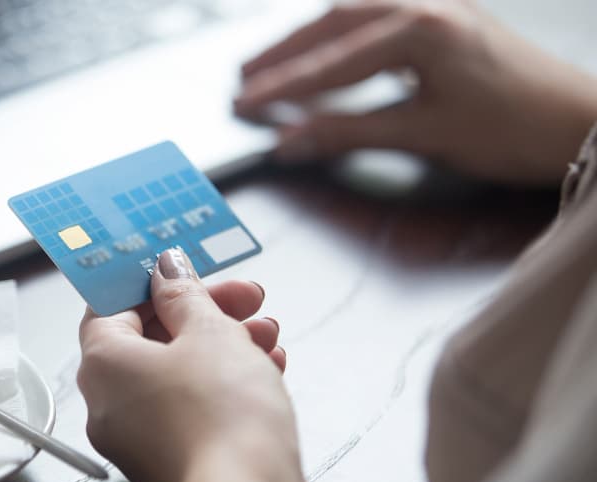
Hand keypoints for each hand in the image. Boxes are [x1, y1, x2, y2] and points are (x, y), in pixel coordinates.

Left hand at [77, 248, 308, 481]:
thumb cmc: (222, 413)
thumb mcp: (209, 331)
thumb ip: (185, 294)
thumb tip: (166, 270)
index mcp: (103, 364)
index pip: (110, 306)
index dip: (151, 282)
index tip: (187, 270)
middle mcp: (109, 403)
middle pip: (150, 338)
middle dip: (204, 311)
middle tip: (246, 296)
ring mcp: (138, 438)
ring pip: (177, 373)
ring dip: (224, 344)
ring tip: (269, 333)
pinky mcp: (171, 461)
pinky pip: (191, 408)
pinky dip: (224, 384)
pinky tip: (270, 368)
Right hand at [233, 0, 596, 183]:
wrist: (577, 124)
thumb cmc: (513, 129)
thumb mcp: (423, 134)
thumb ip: (349, 133)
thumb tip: (290, 142)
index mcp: (420, 29)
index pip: (331, 61)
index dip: (282, 87)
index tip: (244, 103)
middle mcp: (426, 5)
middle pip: (334, 23)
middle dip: (284, 53)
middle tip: (244, 79)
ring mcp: (438, 7)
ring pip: (353, 17)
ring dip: (309, 41)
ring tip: (271, 65)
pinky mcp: (446, 19)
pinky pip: (377, 20)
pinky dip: (341, 39)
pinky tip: (325, 53)